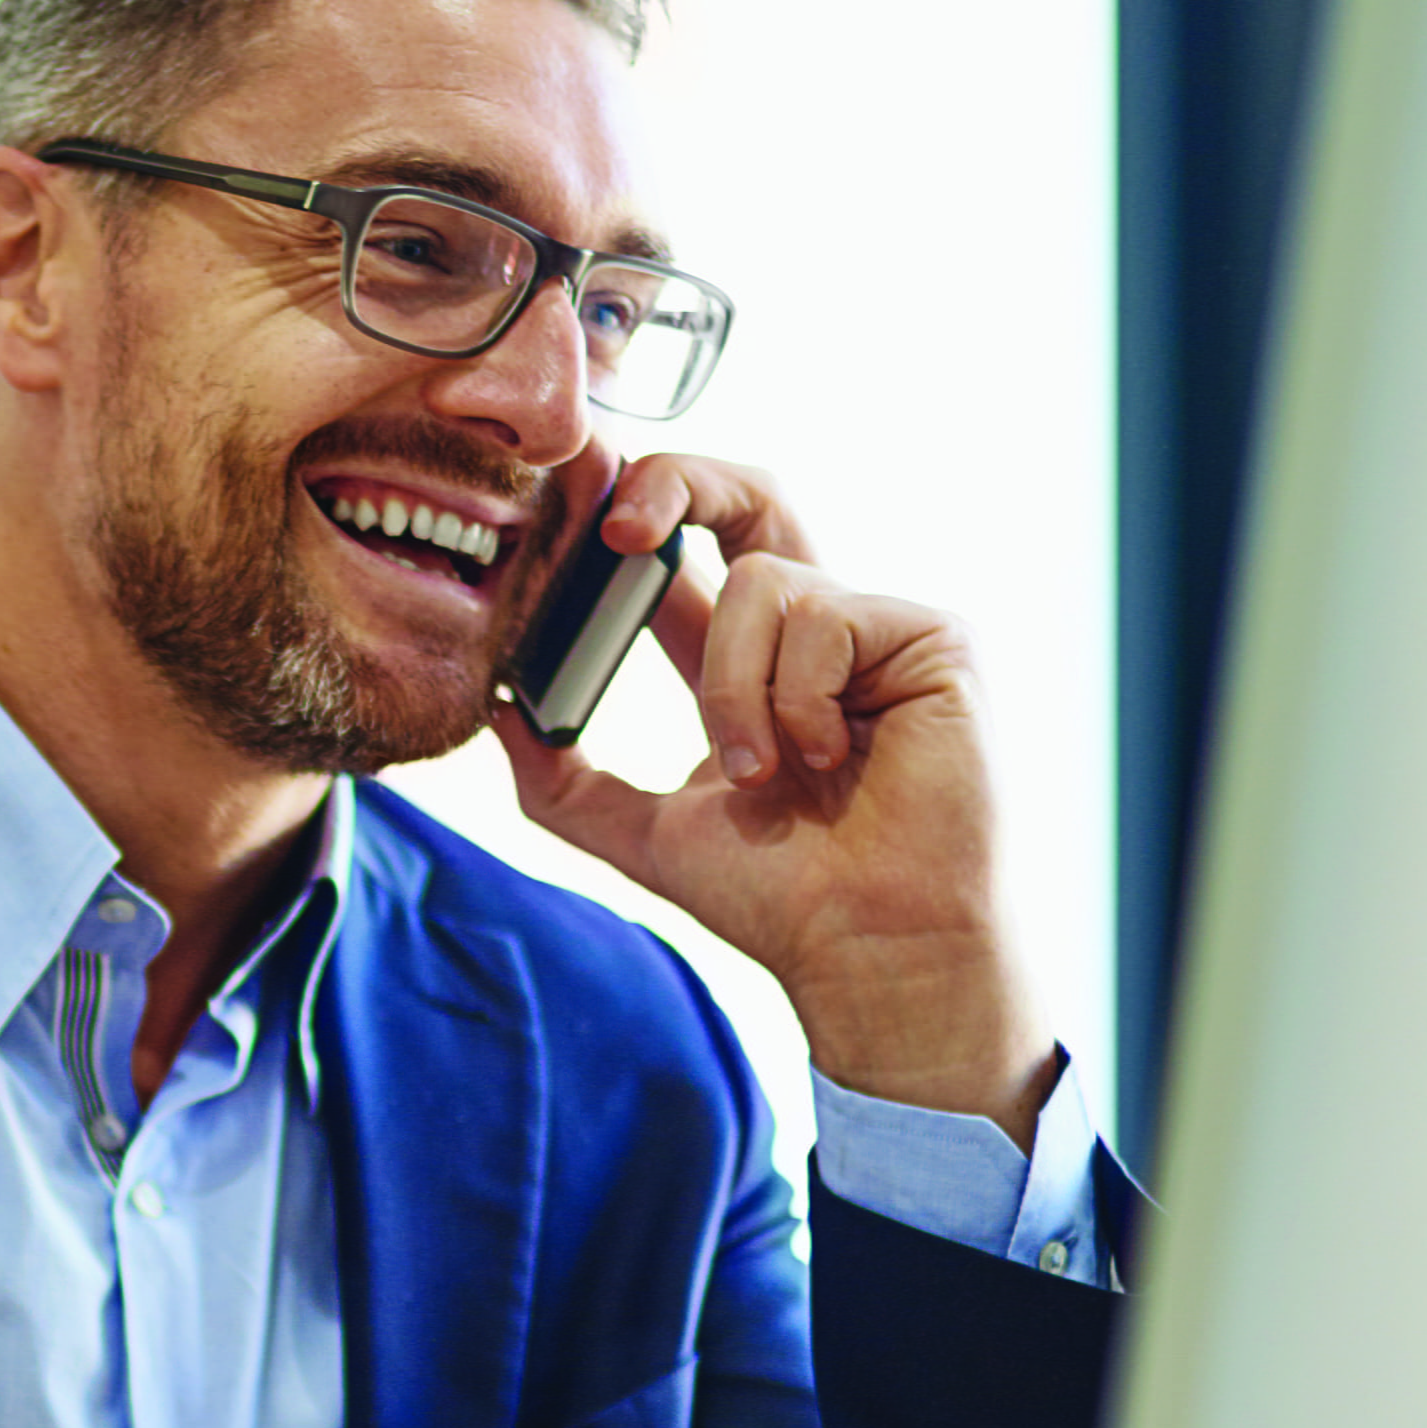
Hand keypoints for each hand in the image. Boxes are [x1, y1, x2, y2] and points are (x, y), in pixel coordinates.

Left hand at [493, 454, 1056, 1146]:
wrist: (870, 948)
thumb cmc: (783, 897)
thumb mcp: (642, 831)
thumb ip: (563, 776)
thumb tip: (495, 707)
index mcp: (746, 661)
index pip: (681, 556)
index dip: (625, 512)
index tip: (564, 492)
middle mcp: (813, 629)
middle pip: (744, 498)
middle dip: (676, 479)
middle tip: (614, 523)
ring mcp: (875, 625)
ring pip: (758, 583)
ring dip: (733, 691)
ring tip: (764, 775)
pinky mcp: (931, 636)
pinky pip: (822, 616)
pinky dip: (797, 699)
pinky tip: (831, 759)